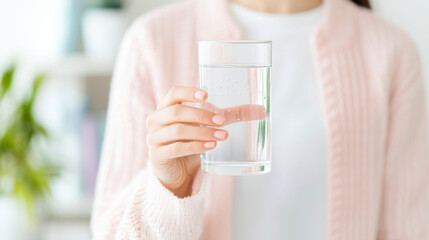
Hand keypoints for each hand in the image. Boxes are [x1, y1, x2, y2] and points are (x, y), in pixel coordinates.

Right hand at [146, 86, 265, 196]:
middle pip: (177, 112)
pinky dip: (195, 146)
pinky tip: (210, 146)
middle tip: (222, 121)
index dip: (188, 92)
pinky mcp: (157, 155)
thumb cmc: (191, 142)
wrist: (177, 171)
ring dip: (201, 132)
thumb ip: (230, 116)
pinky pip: (176, 148)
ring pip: (178, 131)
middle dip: (201, 115)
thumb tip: (262, 111)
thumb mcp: (209, 126)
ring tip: (222, 136)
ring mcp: (154, 138)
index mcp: (166, 107)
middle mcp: (156, 120)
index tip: (206, 96)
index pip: (174, 93)